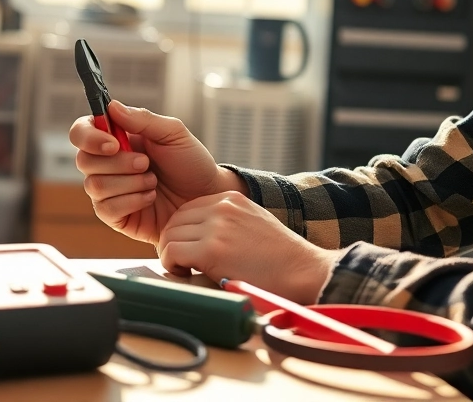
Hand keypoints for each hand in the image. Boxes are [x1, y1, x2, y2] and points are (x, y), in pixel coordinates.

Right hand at [70, 101, 246, 244]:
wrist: (207, 198)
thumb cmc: (191, 163)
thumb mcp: (174, 133)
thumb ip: (143, 119)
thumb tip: (112, 107)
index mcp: (116, 139)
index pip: (82, 132)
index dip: (89, 137)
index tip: (114, 143)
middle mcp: (107, 164)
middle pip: (84, 160)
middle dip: (119, 163)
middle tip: (146, 163)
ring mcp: (109, 192)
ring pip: (94, 186)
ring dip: (129, 183)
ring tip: (153, 181)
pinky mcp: (116, 216)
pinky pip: (106, 209)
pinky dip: (132, 201)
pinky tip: (149, 197)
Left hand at [158, 191, 336, 304]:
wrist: (302, 271)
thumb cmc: (281, 257)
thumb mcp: (254, 222)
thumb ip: (229, 221)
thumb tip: (200, 234)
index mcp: (231, 198)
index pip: (187, 209)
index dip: (182, 231)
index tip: (187, 249)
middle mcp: (222, 207)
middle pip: (174, 221)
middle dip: (173, 243)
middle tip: (182, 263)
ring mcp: (216, 227)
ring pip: (169, 236)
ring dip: (171, 255)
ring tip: (185, 270)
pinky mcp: (211, 250)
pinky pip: (171, 253)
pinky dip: (171, 265)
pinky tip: (185, 274)